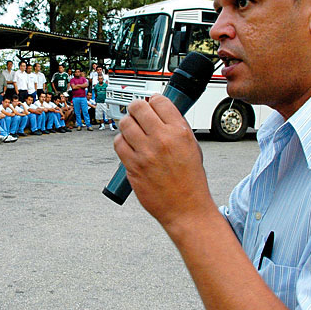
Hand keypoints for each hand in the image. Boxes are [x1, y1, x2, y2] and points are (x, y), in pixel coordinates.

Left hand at [113, 95, 214, 229]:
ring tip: (133, 131)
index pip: (159, 101)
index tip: (151, 104)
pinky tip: (129, 146)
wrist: (186, 209)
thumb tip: (160, 112)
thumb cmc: (191, 181)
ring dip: (128, 125)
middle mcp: (162, 140)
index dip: (153, 100)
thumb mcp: (192, 147)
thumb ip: (176, 128)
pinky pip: (118, 144)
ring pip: (125, 124)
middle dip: (137, 109)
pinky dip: (121, 142)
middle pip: (138, 108)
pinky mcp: (133, 167)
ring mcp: (146, 153)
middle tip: (138, 114)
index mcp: (179, 132)